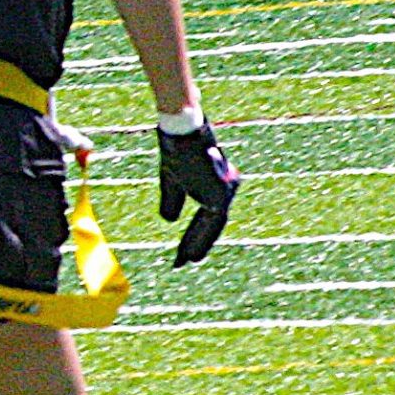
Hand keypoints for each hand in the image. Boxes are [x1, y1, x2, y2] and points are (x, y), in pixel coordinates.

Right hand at [158, 121, 240, 265]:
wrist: (182, 133)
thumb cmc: (177, 149)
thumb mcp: (172, 180)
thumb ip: (173, 200)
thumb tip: (169, 220)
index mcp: (215, 185)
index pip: (205, 216)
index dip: (194, 233)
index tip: (183, 250)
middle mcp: (225, 189)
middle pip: (210, 224)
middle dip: (196, 242)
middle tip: (184, 261)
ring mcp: (225, 192)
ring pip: (211, 226)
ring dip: (197, 244)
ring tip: (186, 261)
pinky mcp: (220, 194)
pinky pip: (210, 223)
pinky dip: (199, 238)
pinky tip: (190, 251)